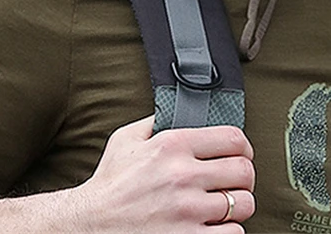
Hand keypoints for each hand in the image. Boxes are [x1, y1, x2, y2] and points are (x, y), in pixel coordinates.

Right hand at [73, 115, 255, 232]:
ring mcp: (187, 212)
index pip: (233, 139)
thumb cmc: (107, 185)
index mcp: (173, 146)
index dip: (244, 147)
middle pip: (244, 172)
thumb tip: (178, 109)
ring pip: (242, 205)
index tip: (242, 155)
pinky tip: (216, 227)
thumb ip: (156, 121)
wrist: (86, 228)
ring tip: (227, 206)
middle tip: (236, 182)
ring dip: (238, 206)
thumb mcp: (126, 139)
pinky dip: (229, 232)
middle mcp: (183, 176)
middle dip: (245, 177)